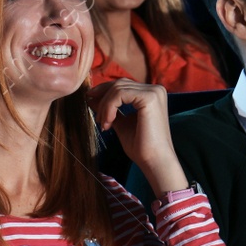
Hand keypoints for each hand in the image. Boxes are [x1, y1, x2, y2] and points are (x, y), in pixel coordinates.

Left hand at [85, 79, 185, 194]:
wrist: (154, 162)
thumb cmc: (141, 147)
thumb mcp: (120, 123)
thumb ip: (109, 109)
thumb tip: (91, 98)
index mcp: (151, 94)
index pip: (122, 85)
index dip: (104, 92)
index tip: (90, 101)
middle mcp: (155, 89)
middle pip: (119, 84)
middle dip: (102, 98)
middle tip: (97, 118)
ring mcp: (153, 92)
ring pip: (117, 88)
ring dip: (105, 106)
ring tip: (104, 124)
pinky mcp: (149, 97)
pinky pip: (119, 94)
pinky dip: (109, 108)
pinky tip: (109, 123)